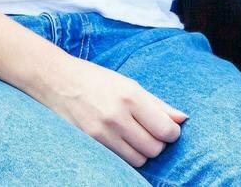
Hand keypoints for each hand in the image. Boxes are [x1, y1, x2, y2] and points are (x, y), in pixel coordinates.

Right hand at [29, 55, 187, 167]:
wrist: (57, 81)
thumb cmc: (96, 79)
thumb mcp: (129, 84)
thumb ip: (157, 104)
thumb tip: (183, 119)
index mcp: (130, 96)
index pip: (165, 130)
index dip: (172, 133)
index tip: (167, 129)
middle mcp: (117, 116)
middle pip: (154, 148)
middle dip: (157, 143)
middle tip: (149, 132)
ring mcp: (102, 132)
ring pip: (139, 159)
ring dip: (142, 152)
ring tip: (134, 137)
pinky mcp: (91, 143)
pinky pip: (120, 161)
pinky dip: (126, 155)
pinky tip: (121, 141)